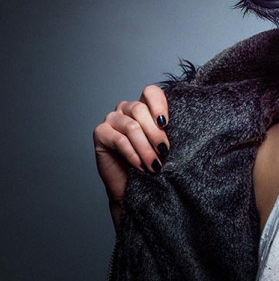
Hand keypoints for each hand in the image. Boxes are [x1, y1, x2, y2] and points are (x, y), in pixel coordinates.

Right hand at [93, 85, 168, 230]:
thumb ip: (166, 130)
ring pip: (131, 126)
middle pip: (140, 110)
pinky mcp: (100, 133)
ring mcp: (111, 119)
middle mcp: (126, 109)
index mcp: (143, 106)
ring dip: (146, 148)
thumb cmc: (152, 163)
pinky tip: (141, 166)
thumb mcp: (164, 143)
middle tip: (164, 152)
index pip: (150, 92)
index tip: (166, 123)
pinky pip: (119, 140)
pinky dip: (133, 154)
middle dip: (155, 134)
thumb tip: (177, 125)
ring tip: (155, 164)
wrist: (134, 188)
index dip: (159, 104)